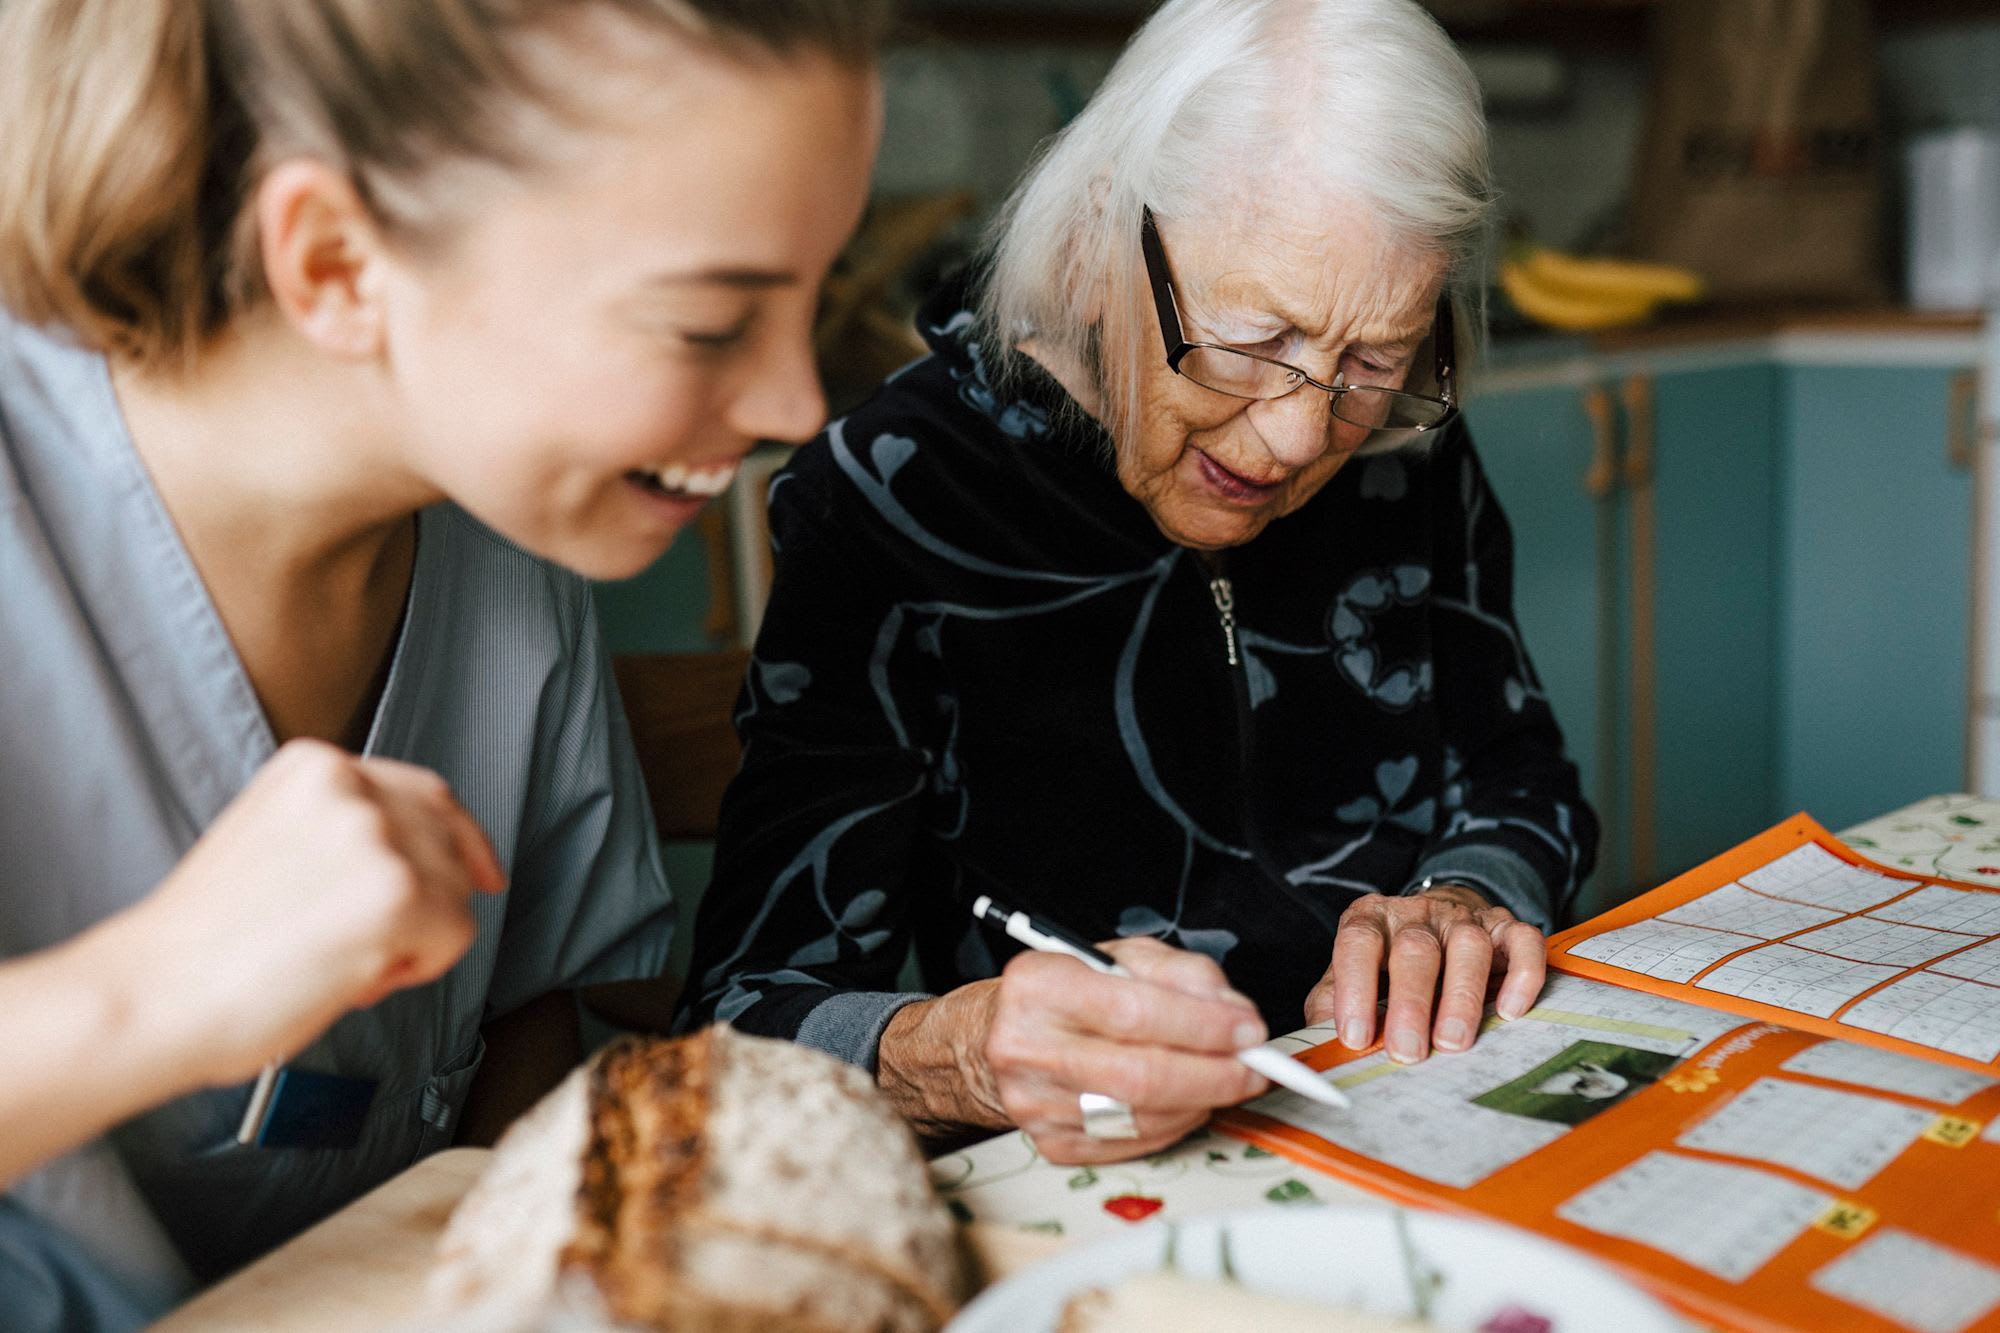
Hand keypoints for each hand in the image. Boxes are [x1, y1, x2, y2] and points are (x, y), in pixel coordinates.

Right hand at [112, 739, 504, 1087]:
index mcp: (315, 766)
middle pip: (449, 844)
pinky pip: (455, 936)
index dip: (460, 841)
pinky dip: (416, 968)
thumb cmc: (204, 943)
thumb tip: (416, 858)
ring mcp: (378, 836)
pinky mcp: (399, 893)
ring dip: (413, 940)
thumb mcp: (274, 840)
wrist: (153, 993)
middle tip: (365, 944)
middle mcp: (352, 787)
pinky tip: (352, 974)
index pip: (426, 793)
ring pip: (455, 894)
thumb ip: (339, 831)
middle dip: (427, 901)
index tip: (483, 870)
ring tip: (338, 959)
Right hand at [878, 937, 1269, 1163]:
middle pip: (1141, 1075)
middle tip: (1254, 1067)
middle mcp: (1027, 1046)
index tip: (1248, 1029)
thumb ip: (1179, 973)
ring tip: (1226, 1081)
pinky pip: (1131, 1143)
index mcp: (1040, 985)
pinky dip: (1174, 1125)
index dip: (1204, 1024)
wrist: (988, 1040)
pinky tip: (1188, 1102)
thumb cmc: (1060, 994)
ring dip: (1201, 1101)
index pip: (1136, 1011)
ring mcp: (1034, 1103)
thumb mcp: (1114, 956)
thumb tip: (1233, 1011)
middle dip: (1214, 1074)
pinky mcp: (1049, 1143)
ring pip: (1141, 1116)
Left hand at [1302, 884, 1544, 1064]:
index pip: (1358, 942)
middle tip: (1408, 1052)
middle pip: (1415, 948)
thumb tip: (1320, 1043)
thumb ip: (1332, 1002)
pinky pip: (1522, 942)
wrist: (1439, 912)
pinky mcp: (1506, 927)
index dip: (1355, 989)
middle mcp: (1418, 913)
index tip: (1356, 1037)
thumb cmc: (1388, 957)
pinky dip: (1521, 975)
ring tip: (1452, 1042)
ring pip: (1469, 945)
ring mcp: (1465, 918)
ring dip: (1462, 996)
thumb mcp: (1351, 971)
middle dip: (1411, 1003)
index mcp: (1371, 918)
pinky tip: (1509, 1010)